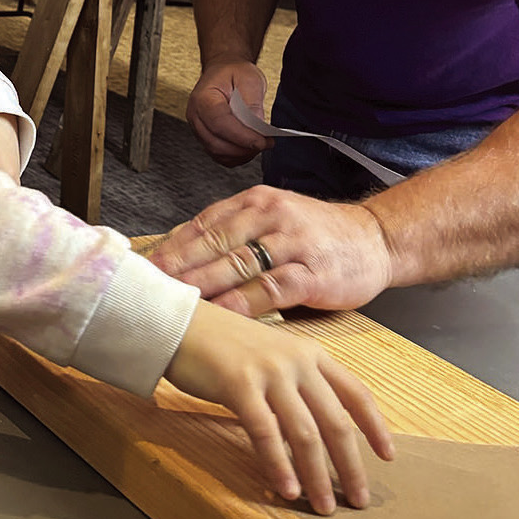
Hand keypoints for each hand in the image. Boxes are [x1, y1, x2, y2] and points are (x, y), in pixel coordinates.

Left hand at [150, 186, 394, 316]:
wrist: (375, 238)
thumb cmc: (316, 235)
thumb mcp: (272, 220)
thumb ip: (233, 233)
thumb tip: (179, 251)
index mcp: (255, 202)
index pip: (204, 223)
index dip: (171, 246)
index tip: (143, 266)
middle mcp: (271, 216)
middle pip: (214, 242)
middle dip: (177, 266)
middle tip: (147, 286)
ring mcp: (293, 243)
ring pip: (238, 263)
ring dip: (203, 284)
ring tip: (174, 302)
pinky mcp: (313, 273)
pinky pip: (270, 289)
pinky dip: (242, 303)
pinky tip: (221, 316)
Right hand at [166, 299, 393, 513]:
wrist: (180, 323)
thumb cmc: (223, 344)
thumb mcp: (271, 354)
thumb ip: (296, 383)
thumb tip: (314, 429)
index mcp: (310, 353)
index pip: (356, 393)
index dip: (375, 427)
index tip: (387, 457)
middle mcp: (296, 361)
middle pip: (336, 422)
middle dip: (351, 466)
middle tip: (357, 499)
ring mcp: (269, 372)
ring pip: (305, 434)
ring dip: (317, 476)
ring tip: (323, 506)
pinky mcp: (240, 385)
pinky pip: (267, 433)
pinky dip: (279, 465)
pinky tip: (286, 489)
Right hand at [186, 59, 272, 166]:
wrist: (223, 71)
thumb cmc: (233, 73)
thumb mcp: (248, 77)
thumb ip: (252, 101)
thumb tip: (257, 125)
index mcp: (203, 98)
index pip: (220, 123)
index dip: (241, 136)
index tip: (262, 141)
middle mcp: (196, 116)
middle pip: (216, 143)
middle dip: (243, 148)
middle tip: (265, 143)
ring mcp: (198, 129)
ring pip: (218, 153)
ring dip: (241, 154)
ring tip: (259, 144)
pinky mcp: (205, 138)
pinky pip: (219, 155)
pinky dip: (236, 156)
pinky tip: (248, 148)